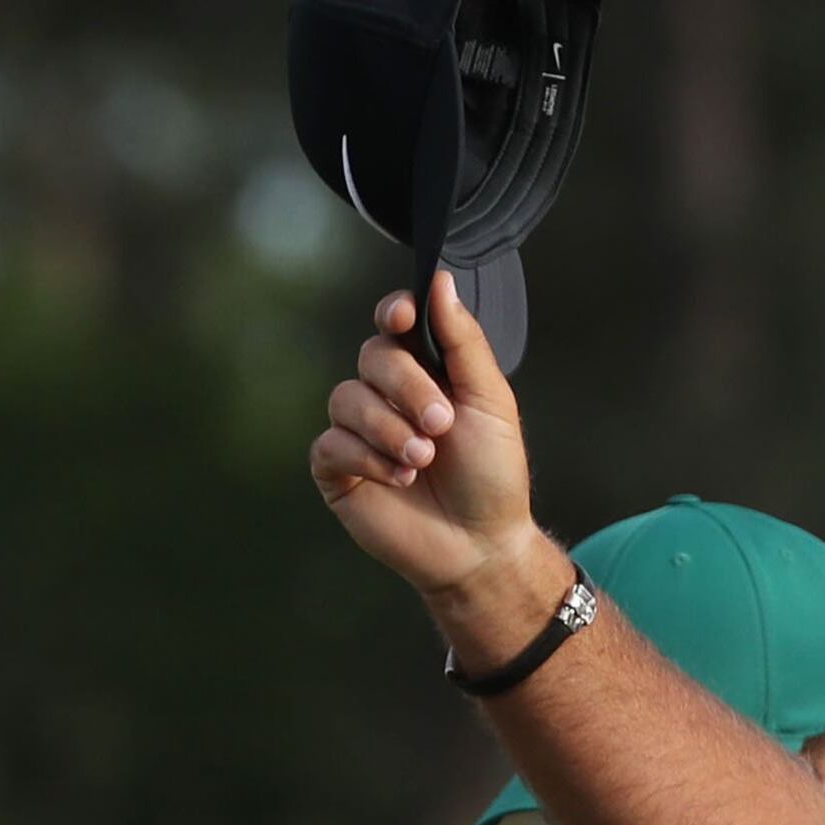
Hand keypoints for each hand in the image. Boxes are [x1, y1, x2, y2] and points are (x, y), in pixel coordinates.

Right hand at [311, 270, 540, 602]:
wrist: (481, 544)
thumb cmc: (491, 475)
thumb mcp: (490, 401)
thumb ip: (463, 341)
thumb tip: (440, 280)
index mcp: (426, 372)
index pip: (394, 324)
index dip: (394, 313)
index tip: (404, 318)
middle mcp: (387, 395)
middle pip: (373, 357)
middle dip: (408, 388)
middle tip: (441, 425)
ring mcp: (359, 431)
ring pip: (347, 398)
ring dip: (389, 428)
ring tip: (423, 459)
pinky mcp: (338, 469)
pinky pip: (332, 443)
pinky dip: (367, 457)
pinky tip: (400, 478)